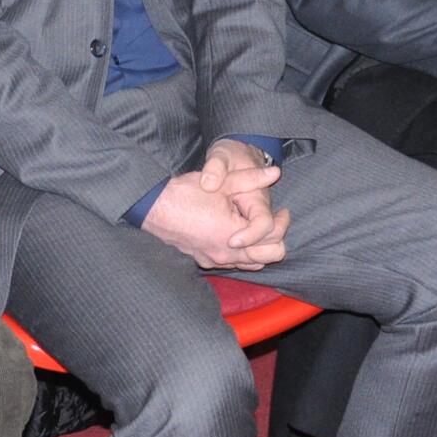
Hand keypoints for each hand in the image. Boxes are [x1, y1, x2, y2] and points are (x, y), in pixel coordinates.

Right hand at [142, 145, 289, 268]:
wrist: (153, 208)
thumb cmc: (186, 193)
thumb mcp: (222, 182)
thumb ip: (252, 178)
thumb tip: (275, 172)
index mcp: (234, 235)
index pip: (272, 235)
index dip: (282, 221)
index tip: (283, 210)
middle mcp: (227, 254)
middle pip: (269, 256)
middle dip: (277, 237)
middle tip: (277, 219)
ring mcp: (215, 260)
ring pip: (253, 264)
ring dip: (261, 247)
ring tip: (259, 226)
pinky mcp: (206, 261)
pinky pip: (235, 264)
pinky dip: (244, 253)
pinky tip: (239, 233)